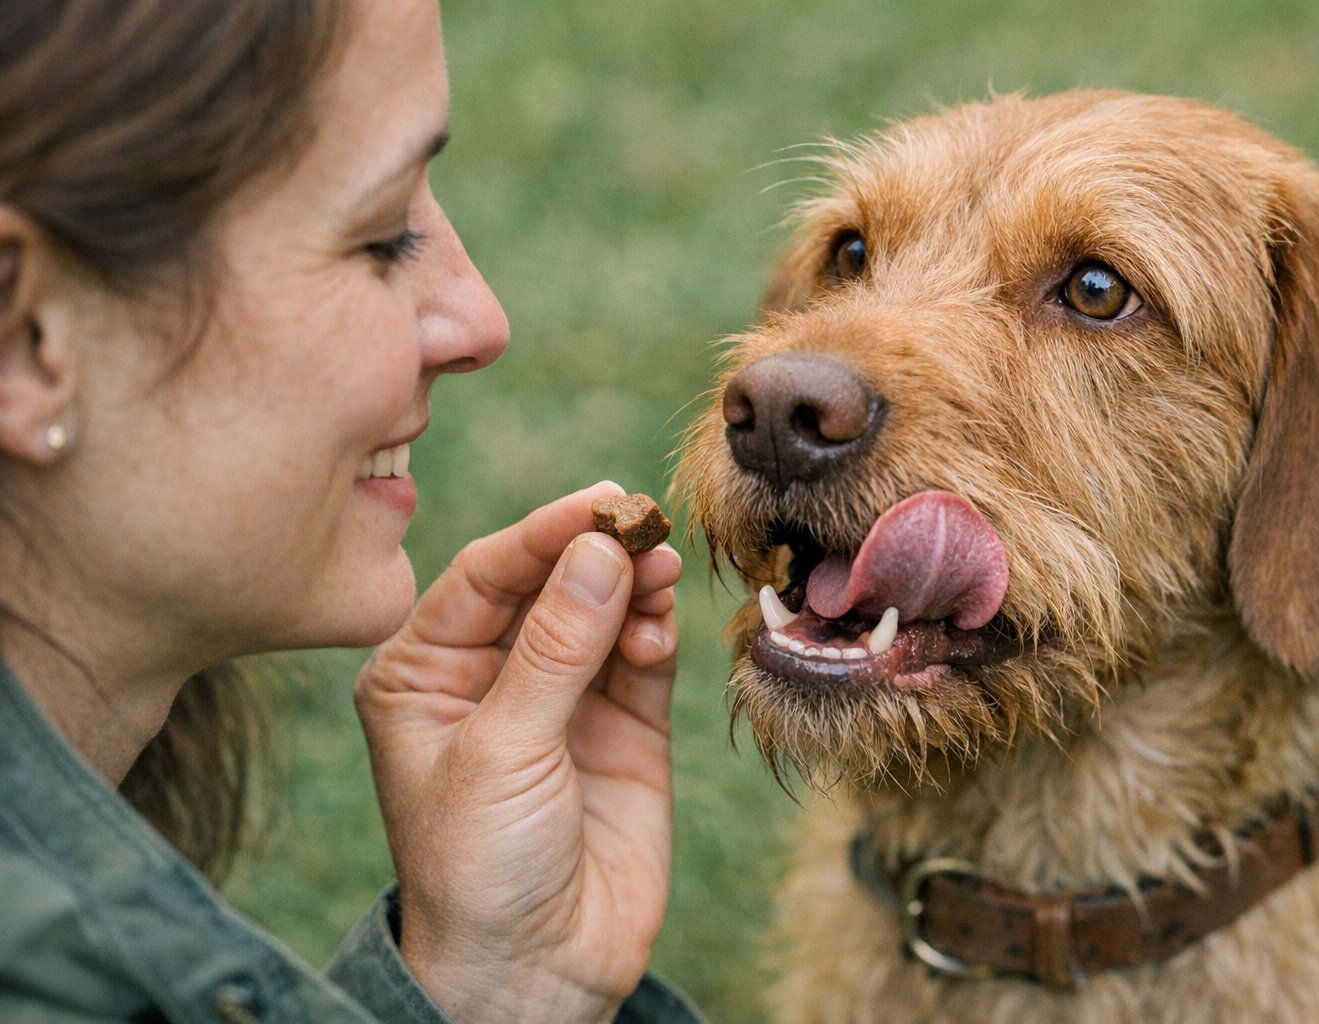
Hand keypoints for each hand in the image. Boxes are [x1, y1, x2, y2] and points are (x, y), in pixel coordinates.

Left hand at [353, 481, 681, 1023]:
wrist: (536, 974)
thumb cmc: (480, 868)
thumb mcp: (502, 751)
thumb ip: (556, 648)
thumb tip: (601, 548)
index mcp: (424, 672)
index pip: (484, 574)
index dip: (541, 532)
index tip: (600, 503)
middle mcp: (490, 675)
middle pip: (548, 582)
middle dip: (594, 551)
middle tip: (643, 522)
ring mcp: (561, 699)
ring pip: (602, 611)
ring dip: (633, 584)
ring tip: (660, 568)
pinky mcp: (622, 727)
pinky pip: (641, 656)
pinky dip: (654, 632)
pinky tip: (659, 628)